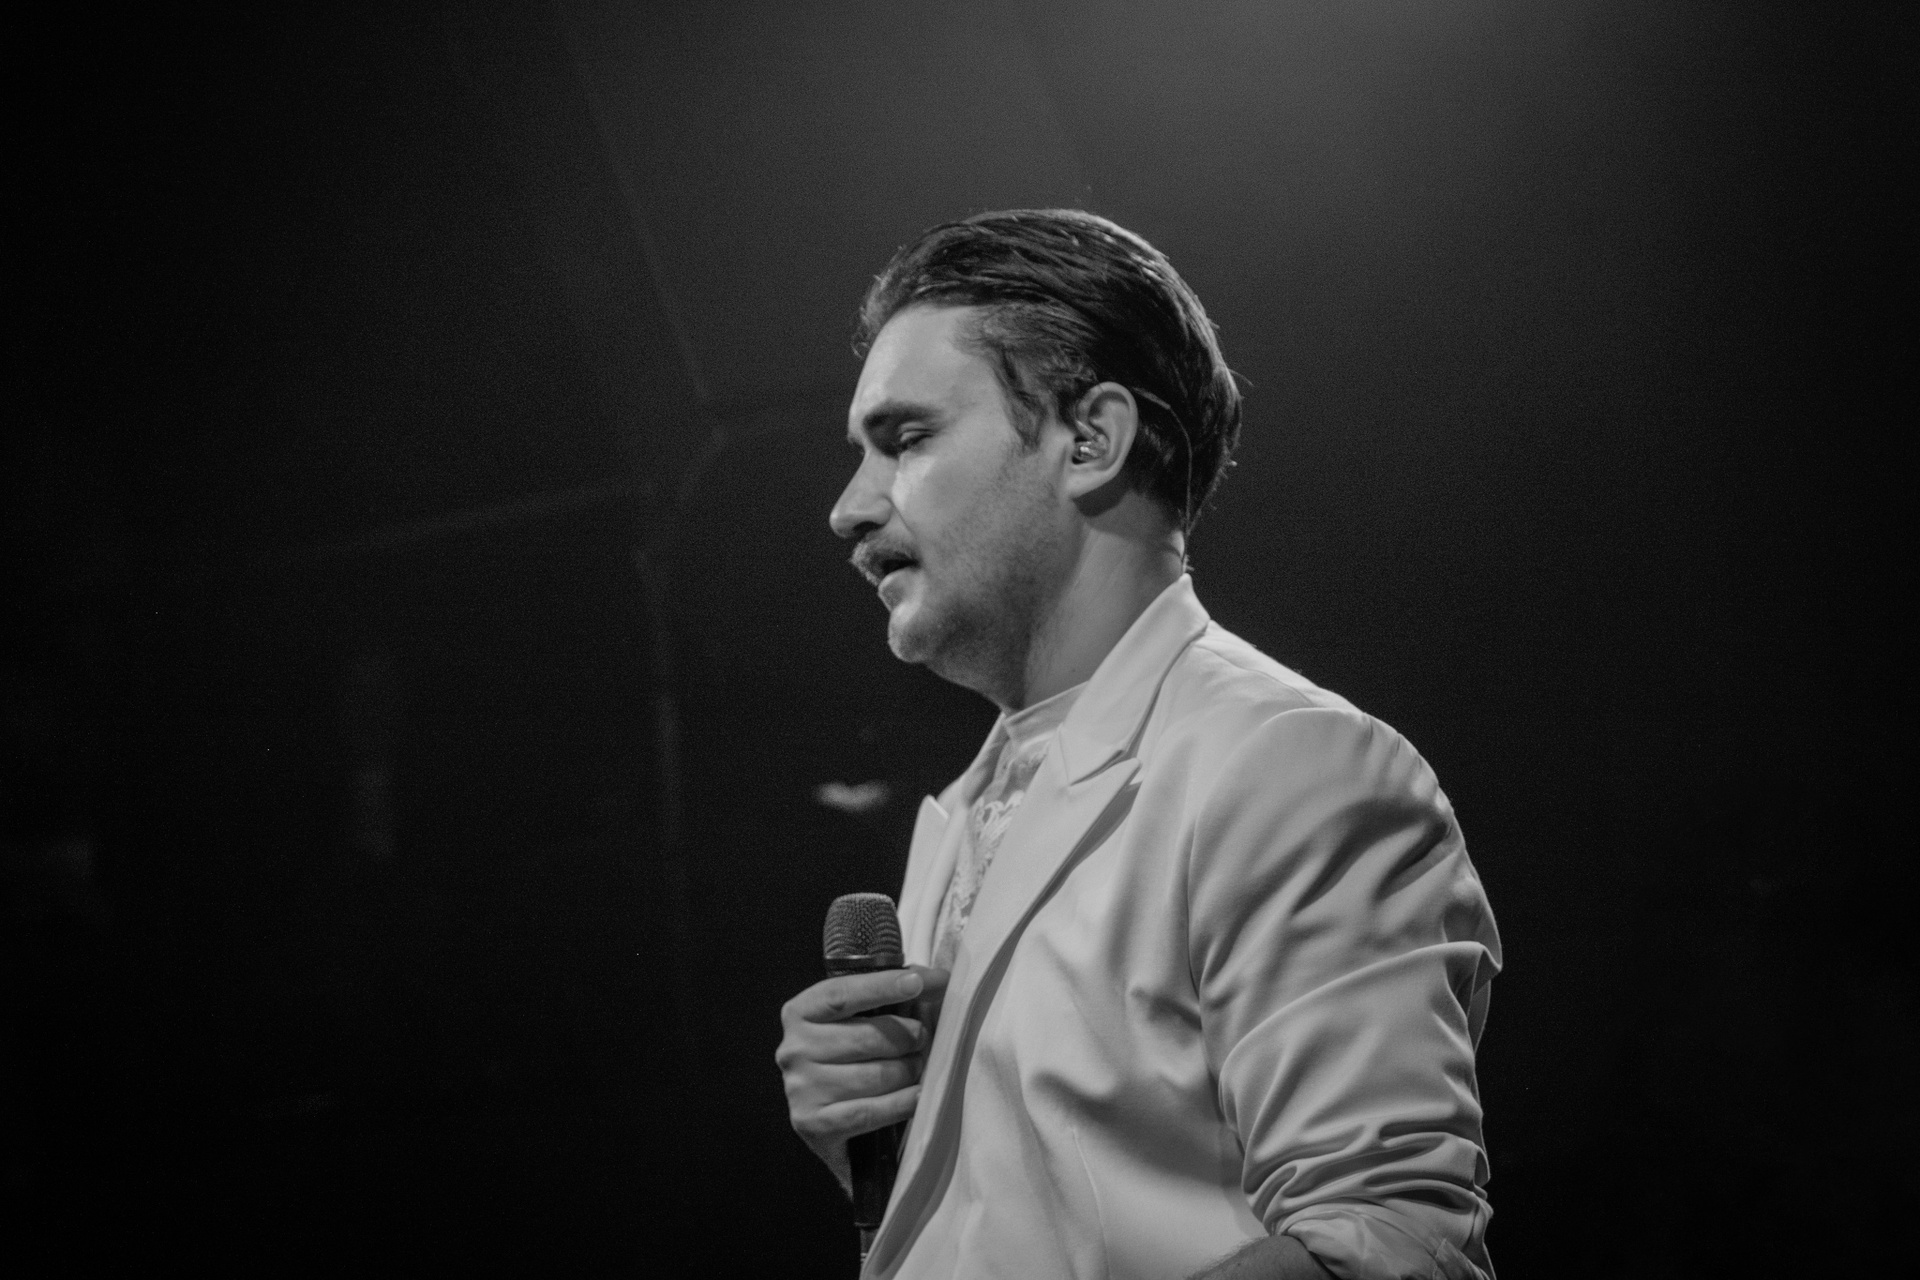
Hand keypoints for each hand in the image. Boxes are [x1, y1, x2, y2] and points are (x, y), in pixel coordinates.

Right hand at [776, 964, 948, 1193]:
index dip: (882, 986)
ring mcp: (801, 1088)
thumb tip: (938, 979)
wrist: (833, 1123)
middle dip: (908, 1038)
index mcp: (801, 1013)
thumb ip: (895, 995)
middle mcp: (794, 1049)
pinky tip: (918, 1096)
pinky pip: (871, 1111)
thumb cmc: (854, 1058)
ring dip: (908, 1072)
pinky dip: (903, 1102)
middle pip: (867, 1037)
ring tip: (917, 1069)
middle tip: (923, 1040)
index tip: (917, 982)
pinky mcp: (813, 1124)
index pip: (843, 994)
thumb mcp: (865, 1019)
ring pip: (875, 1075)